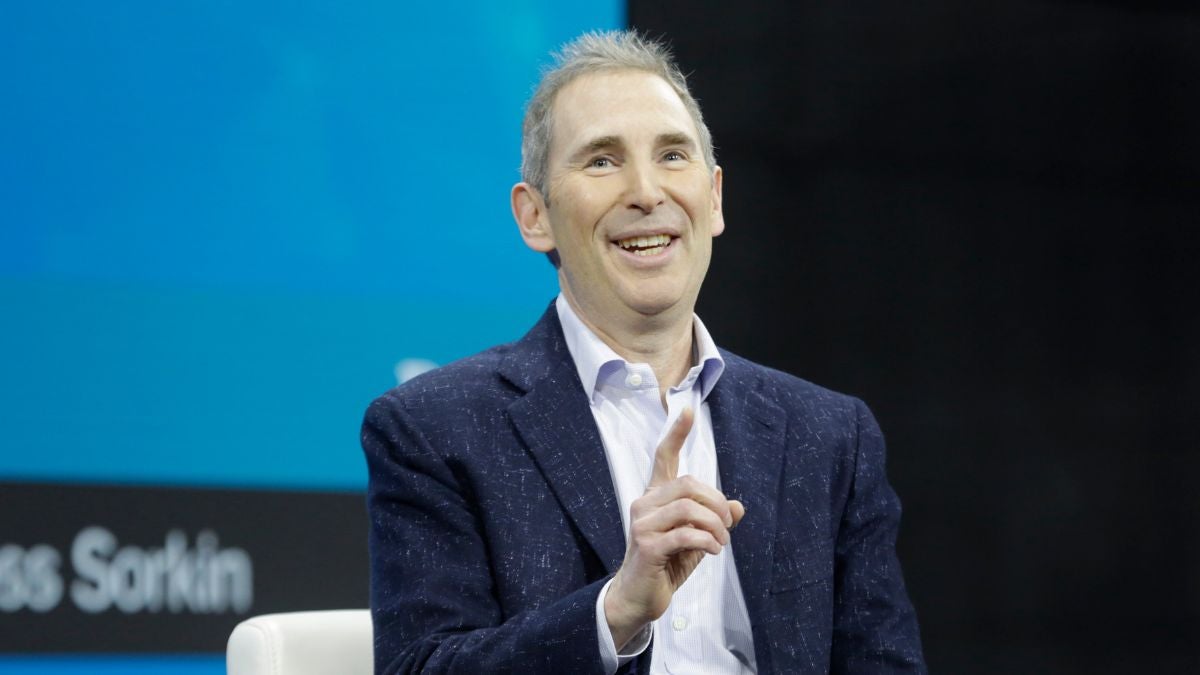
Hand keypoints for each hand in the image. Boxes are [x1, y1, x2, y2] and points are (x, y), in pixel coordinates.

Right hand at [604, 407, 745, 648]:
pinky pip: (686, 534)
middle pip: (689, 484)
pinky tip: (714, 551)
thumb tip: (739, 506)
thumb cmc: (666, 565)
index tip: (687, 410)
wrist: (639, 597)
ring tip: (721, 542)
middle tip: (727, 525)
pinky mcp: (646, 545)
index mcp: (655, 497)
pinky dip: (707, 541)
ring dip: (715, 526)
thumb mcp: (696, 540)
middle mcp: (645, 503)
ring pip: (689, 507)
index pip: (664, 457)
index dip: (676, 433)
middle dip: (716, 503)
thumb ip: (714, 521)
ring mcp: (643, 524)